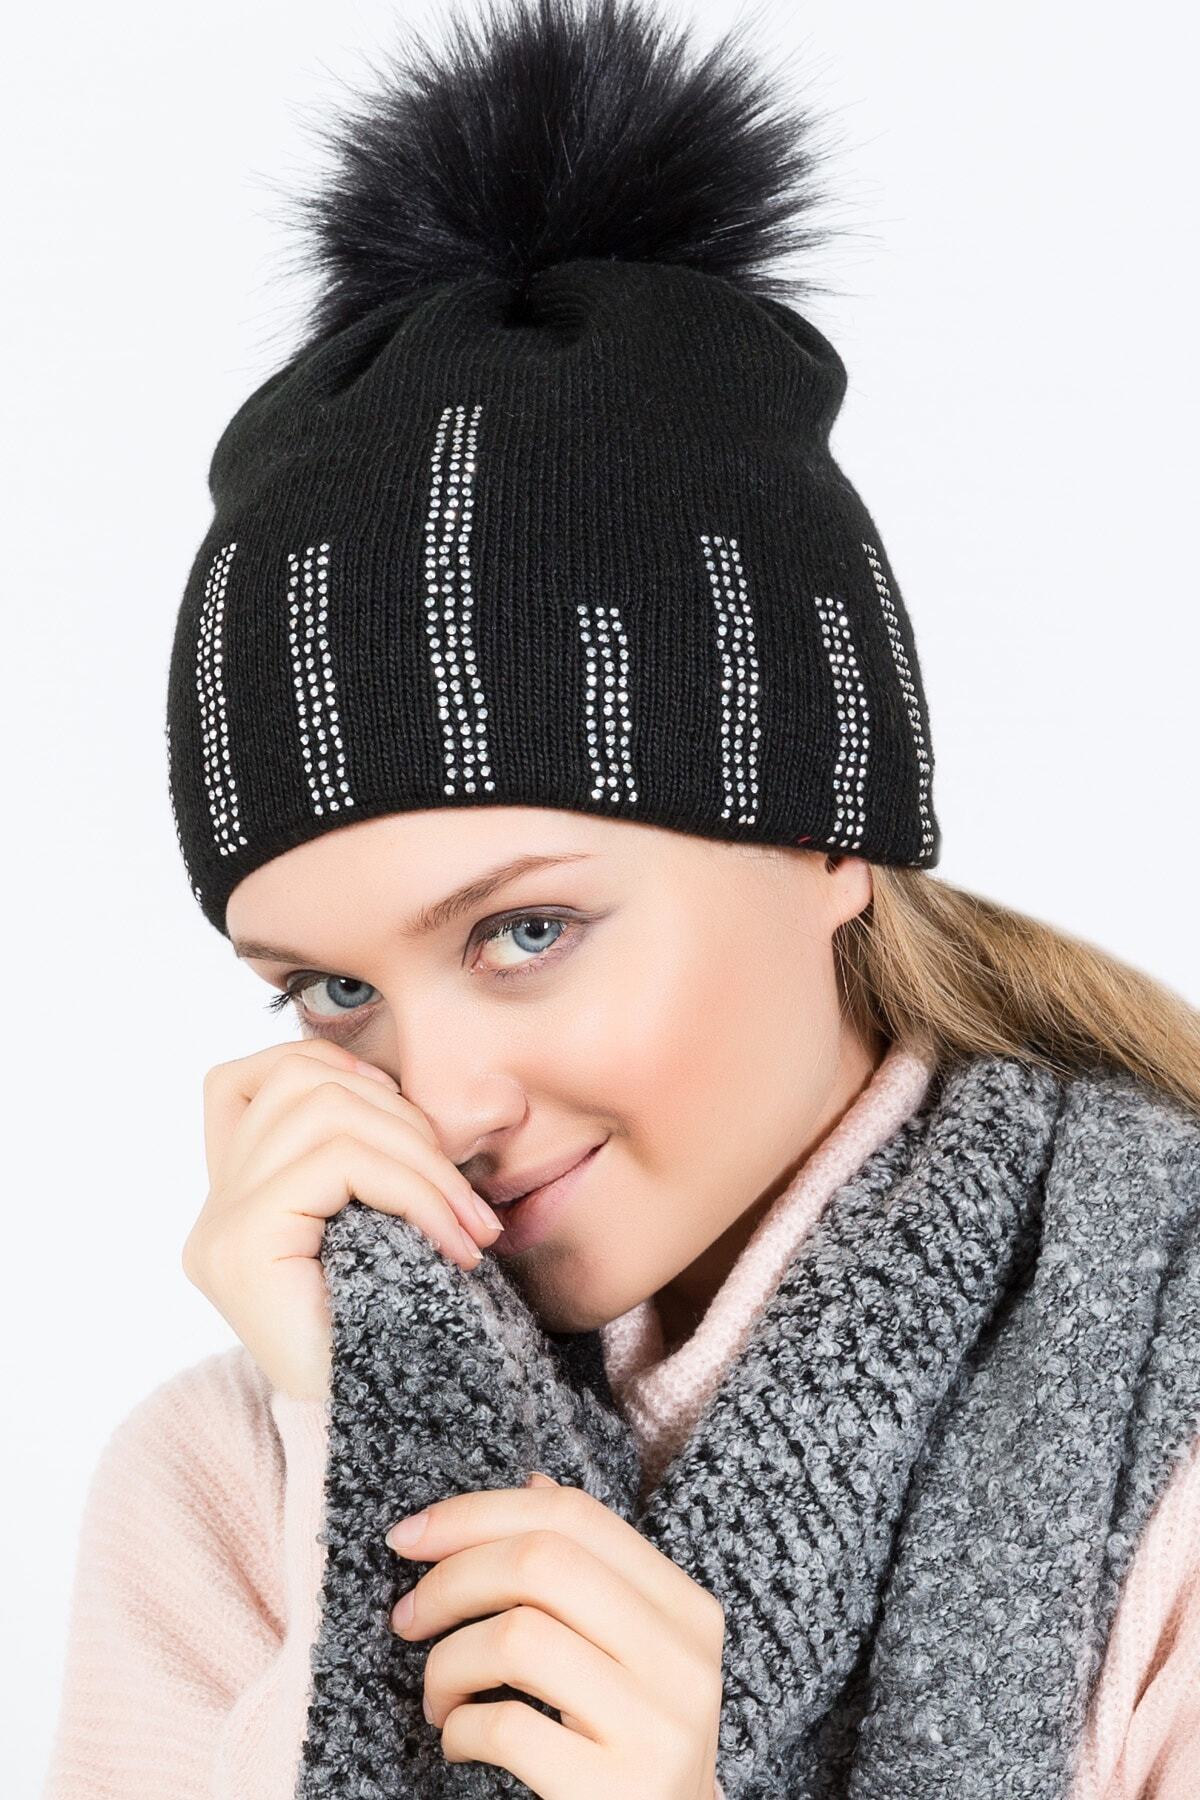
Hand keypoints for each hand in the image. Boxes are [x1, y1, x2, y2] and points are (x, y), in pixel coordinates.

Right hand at [181, 1038, 502, 1400]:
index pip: (247, 1079)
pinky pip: (340, 1162)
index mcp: (236, 1200)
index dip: (324, 1067)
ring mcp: (218, 1228)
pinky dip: (417, 1189)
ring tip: (468, 1223)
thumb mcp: (381, 1225)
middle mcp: (213, 1210)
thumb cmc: (401, 1335)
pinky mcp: (242, 1245)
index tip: (401, 1121)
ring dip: (422, 1156)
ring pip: (325, 1110)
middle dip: (404, 1116)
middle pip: (300, 1081)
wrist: (393, 1439)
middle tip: (467, 1197)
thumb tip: (400, 1077)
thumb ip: (365, 1153)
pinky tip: (455, 1243)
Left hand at [385, 1472, 724, 1797]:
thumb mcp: (628, 1653)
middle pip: (541, 1562)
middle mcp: (682, 1660)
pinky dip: (458, 1729)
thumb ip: (589, 1573)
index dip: (478, 1511)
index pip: (575, 1516)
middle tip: (408, 1616)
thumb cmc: (629, 1745)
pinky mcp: (615, 1791)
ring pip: (516, 1637)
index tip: (412, 1535)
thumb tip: (534, 1482)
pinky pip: (506, 1728)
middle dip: (451, 1579)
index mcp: (686, 1609)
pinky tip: (460, 1740)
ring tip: (439, 1696)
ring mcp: (656, 1727)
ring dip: (447, 1663)